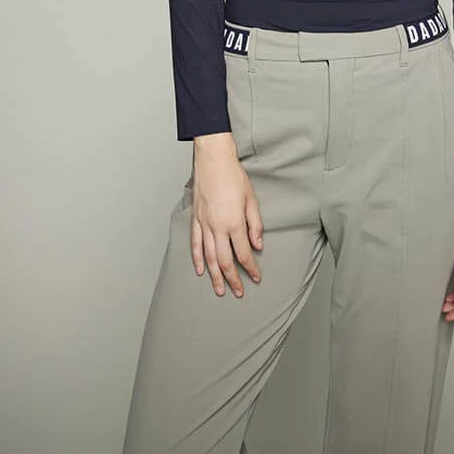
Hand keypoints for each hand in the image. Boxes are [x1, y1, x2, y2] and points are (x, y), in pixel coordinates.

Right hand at [190, 133, 263, 297]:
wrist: (213, 161)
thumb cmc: (233, 177)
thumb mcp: (251, 199)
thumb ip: (255, 225)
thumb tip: (258, 245)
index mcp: (234, 223)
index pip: (244, 253)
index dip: (251, 268)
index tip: (256, 277)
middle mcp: (217, 227)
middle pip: (225, 260)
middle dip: (233, 279)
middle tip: (238, 292)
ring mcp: (204, 224)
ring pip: (208, 257)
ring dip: (215, 275)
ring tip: (219, 290)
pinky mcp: (195, 219)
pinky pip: (195, 244)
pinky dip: (197, 259)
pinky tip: (200, 270)